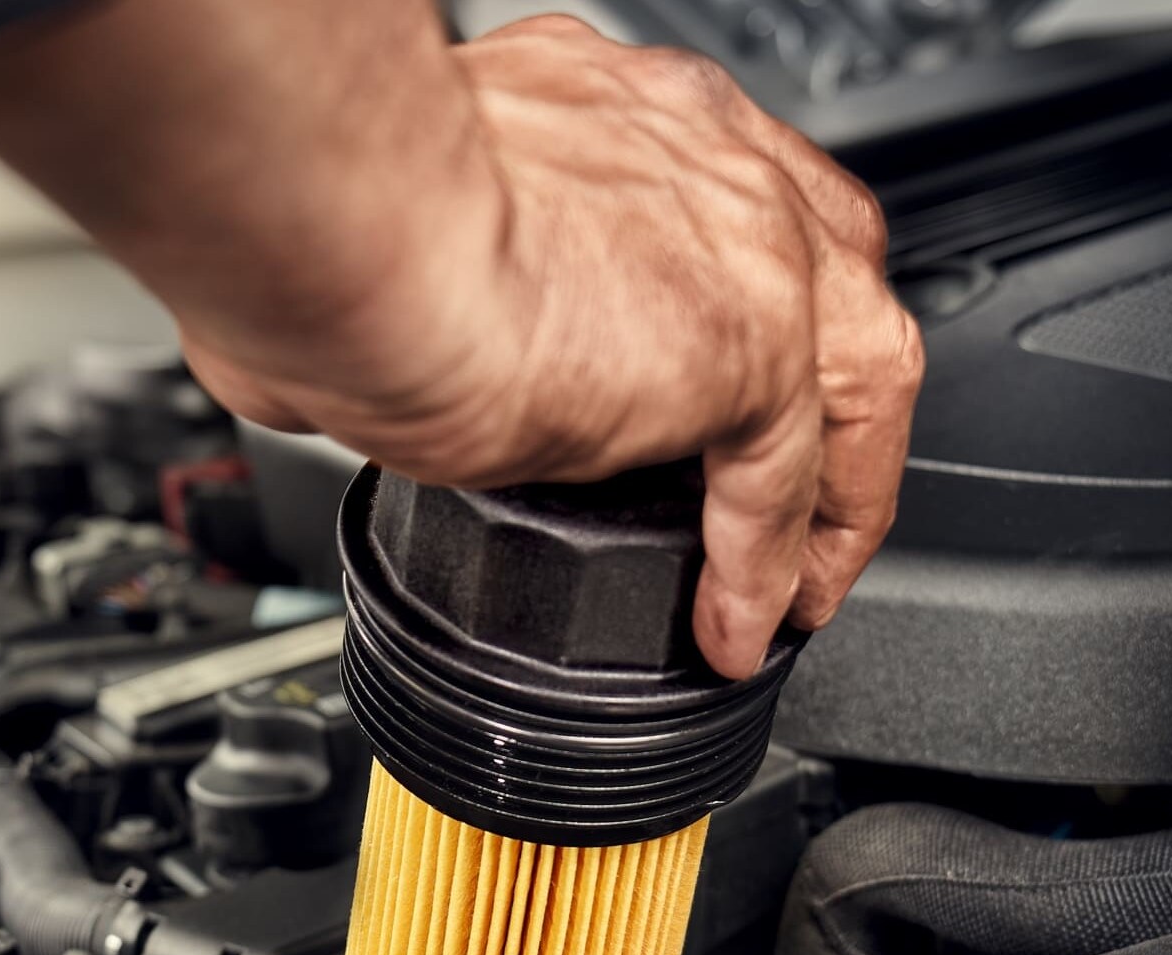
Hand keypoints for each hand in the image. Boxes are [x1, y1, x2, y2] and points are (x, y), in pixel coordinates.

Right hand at [185, 18, 921, 677]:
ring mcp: (740, 238)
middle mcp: (697, 152)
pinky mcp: (745, 344)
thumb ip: (412, 291)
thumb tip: (322, 373)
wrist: (334, 219)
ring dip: (831, 494)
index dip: (753, 301)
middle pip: (833, 276)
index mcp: (619, 115)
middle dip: (829, 396)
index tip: (706, 392)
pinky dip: (766, 565)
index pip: (737, 209)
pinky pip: (786, 481)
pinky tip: (735, 622)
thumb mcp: (399, 233)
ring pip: (853, 374)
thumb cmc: (318, 204)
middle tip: (797, 498)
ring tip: (793, 588)